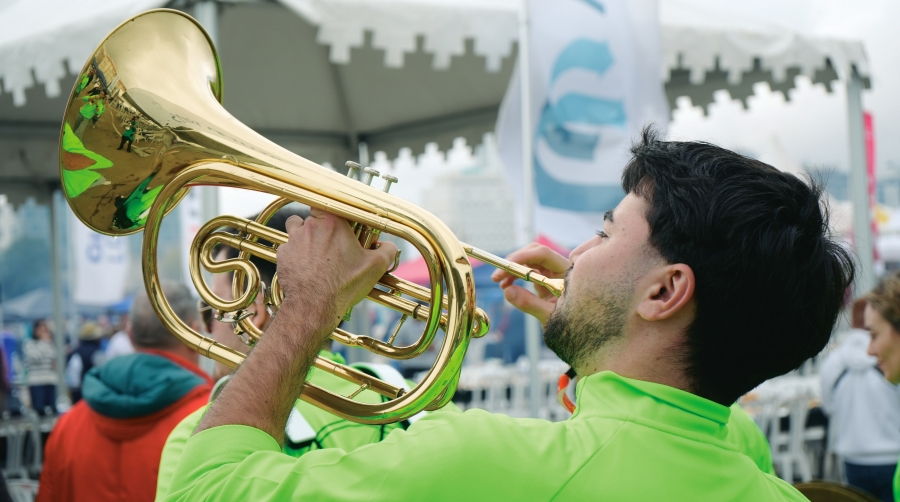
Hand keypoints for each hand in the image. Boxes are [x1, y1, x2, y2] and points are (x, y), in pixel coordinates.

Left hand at [277, 208, 397, 329]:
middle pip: (312, 217)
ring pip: (295, 229)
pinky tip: (305, 267)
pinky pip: (287, 249)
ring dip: (304, 237)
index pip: (327, 203)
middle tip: (331, 244)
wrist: (315, 305)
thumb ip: (387, 250)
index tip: (337, 222)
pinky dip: (295, 255)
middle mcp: (310, 227)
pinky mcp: (283, 256)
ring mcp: (293, 241)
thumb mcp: (375, 267)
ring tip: (315, 252)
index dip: (330, 212)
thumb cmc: (344, 285)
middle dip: (320, 228)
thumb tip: (389, 246)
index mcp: (333, 223)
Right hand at [491, 243, 569, 323]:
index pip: (543, 254)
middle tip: (497, 275)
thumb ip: (530, 304)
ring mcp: (552, 272)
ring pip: (529, 260)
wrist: (578, 331)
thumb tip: (507, 292)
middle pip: (534, 253)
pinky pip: (527, 271)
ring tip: (499, 282)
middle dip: (514, 262)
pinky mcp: (545, 279)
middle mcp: (559, 267)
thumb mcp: (550, 316)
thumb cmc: (571, 324)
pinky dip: (515, 276)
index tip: (505, 267)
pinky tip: (506, 286)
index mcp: (566, 272)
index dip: (522, 257)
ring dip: (512, 269)